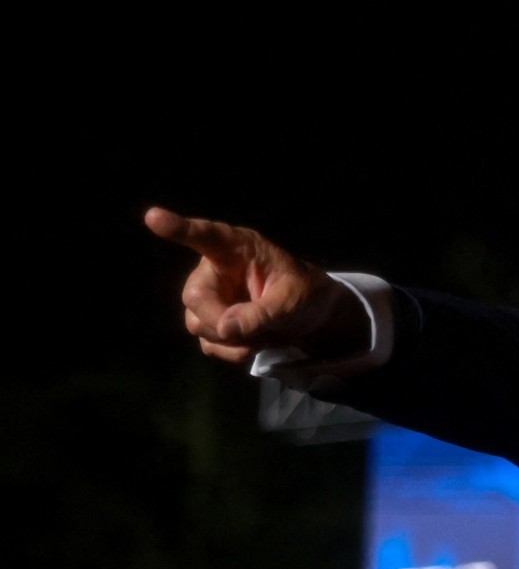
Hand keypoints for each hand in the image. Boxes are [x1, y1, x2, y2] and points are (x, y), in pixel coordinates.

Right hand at [146, 206, 366, 364]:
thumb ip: (260, 313)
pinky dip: (233, 351)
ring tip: (265, 334)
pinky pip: (210, 344)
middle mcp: (216, 270)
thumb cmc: (304, 293)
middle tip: (252, 332)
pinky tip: (257, 343)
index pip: (206, 236)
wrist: (314, 317)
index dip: (179, 228)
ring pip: (197, 324)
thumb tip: (223, 329)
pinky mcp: (213, 323)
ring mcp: (212, 298)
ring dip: (232, 340)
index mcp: (238, 249)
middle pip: (195, 297)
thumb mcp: (292, 300)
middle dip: (219, 320)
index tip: (154, 217)